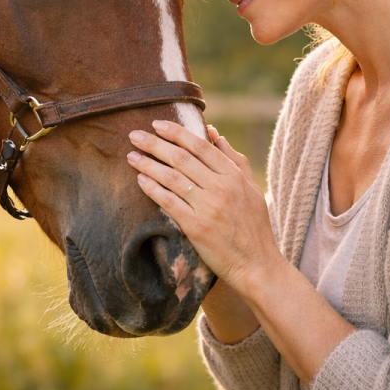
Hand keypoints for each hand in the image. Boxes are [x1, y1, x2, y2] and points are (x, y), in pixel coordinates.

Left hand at [127, 121, 278, 293]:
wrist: (257, 265)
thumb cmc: (254, 225)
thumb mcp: (251, 186)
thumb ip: (233, 158)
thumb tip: (212, 132)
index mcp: (234, 175)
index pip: (200, 145)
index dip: (176, 132)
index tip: (157, 124)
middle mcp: (221, 187)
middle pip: (181, 158)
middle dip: (155, 143)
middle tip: (135, 135)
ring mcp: (208, 207)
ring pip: (172, 178)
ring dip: (148, 164)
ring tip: (131, 156)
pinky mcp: (197, 227)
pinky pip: (169, 203)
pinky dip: (153, 189)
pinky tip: (140, 180)